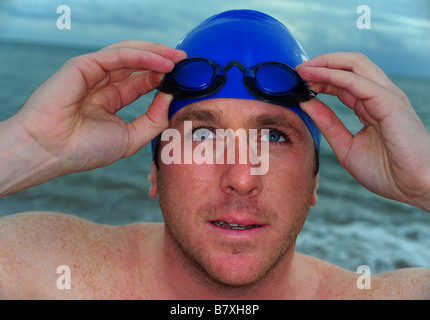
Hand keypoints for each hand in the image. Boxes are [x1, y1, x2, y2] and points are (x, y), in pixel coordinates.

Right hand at [13, 40, 186, 173]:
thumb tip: (170, 97)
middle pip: (137, 64)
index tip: (184, 78)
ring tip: (178, 59)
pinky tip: (162, 63)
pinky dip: (142, 57)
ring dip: (156, 54)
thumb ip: (153, 119)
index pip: (141, 82)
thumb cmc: (84, 149)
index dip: (162, 78)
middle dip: (163, 62)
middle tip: (185, 62)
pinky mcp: (84, 65)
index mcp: (110, 99)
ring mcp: (92, 73)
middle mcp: (102, 83)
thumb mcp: (130, 138)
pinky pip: (118, 56)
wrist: (51, 152)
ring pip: (129, 54)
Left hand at [297, 53, 429, 210]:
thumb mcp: (346, 147)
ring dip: (325, 64)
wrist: (415, 188)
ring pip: (354, 65)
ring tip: (302, 70)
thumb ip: (328, 124)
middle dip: (321, 63)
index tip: (297, 81)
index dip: (319, 78)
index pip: (343, 81)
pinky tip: (315, 78)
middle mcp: (379, 95)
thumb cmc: (387, 172)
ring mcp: (386, 96)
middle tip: (296, 70)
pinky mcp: (389, 101)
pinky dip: (334, 76)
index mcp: (370, 106)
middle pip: (349, 65)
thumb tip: (306, 104)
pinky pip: (357, 81)